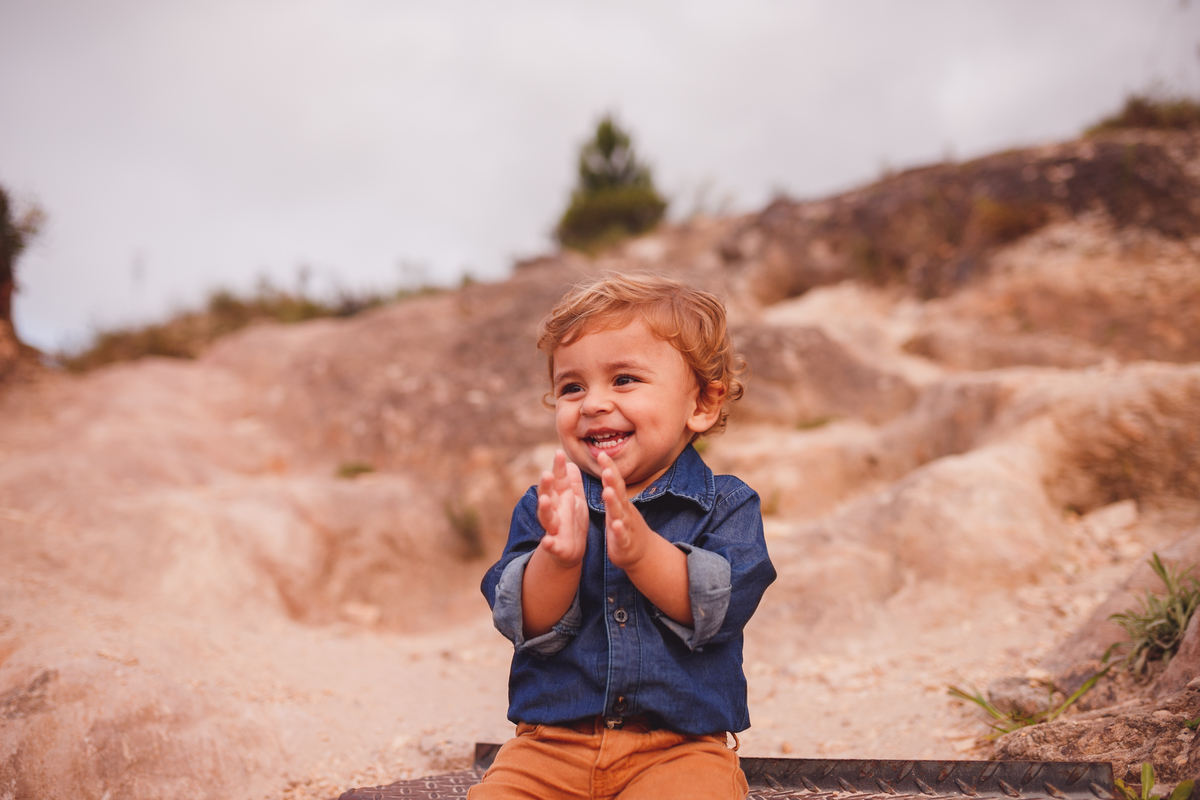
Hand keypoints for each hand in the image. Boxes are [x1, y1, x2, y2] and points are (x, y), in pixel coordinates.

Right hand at [535, 450, 588, 567]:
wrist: (570, 550)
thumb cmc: (572, 521)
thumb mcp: (575, 499)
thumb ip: (572, 482)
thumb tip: (570, 462)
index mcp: (560, 498)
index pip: (558, 480)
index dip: (558, 467)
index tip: (559, 453)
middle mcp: (553, 511)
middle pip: (547, 495)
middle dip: (546, 485)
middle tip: (547, 474)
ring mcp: (553, 528)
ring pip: (546, 517)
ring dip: (544, 509)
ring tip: (544, 500)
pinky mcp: (557, 547)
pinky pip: (551, 545)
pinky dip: (549, 544)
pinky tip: (547, 542)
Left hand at [599, 452, 652, 570]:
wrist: (642, 553)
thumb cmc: (624, 526)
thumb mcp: (618, 506)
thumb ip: (612, 489)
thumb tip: (606, 468)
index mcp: (620, 502)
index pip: (615, 482)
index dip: (609, 468)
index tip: (602, 454)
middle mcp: (624, 511)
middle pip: (619, 493)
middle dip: (612, 480)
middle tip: (605, 468)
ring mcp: (626, 526)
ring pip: (619, 513)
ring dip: (614, 503)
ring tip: (608, 492)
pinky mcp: (624, 543)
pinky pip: (621, 536)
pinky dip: (618, 530)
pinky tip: (615, 525)